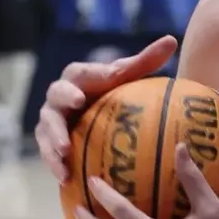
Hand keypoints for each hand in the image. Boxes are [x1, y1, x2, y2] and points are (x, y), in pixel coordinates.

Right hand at [35, 35, 177, 182]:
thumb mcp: (130, 76)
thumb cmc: (116, 90)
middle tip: (74, 108)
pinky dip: (54, 164)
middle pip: (56, 96)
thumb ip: (146, 60)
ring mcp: (52, 119)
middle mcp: (61, 96)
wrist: (98, 112)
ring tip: (63, 154)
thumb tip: (171, 39)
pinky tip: (65, 178)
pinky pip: (48, 152)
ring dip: (52, 141)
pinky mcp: (48, 140)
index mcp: (80, 77)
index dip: (81, 81)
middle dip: (62, 102)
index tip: (85, 95)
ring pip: (46, 128)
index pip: (79, 73)